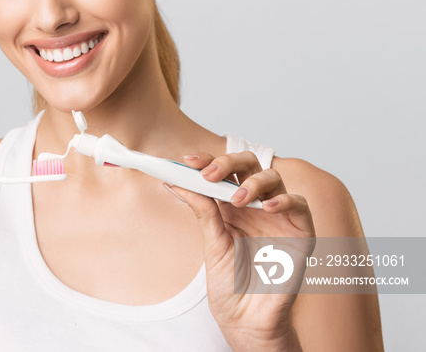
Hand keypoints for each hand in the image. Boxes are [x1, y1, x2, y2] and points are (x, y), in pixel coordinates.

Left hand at [170, 152, 314, 350]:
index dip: (207, 161)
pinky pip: (300, 205)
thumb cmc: (229, 284)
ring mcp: (279, 217)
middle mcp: (255, 206)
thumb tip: (178, 182)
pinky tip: (267, 208)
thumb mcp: (211, 243)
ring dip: (253, 182)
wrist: (246, 318)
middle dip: (228, 162)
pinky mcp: (300, 233)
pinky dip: (285, 201)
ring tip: (237, 197)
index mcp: (231, 206)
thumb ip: (203, 211)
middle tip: (210, 173)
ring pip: (274, 179)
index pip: (223, 172)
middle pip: (249, 166)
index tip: (187, 161)